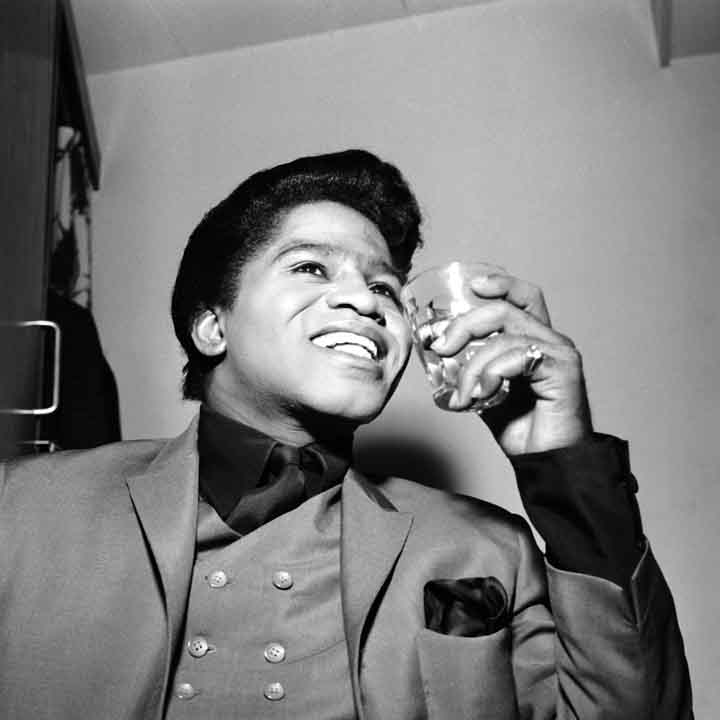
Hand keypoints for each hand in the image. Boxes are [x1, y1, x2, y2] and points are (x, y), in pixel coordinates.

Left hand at [430, 271, 592, 454]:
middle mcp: (550, 341)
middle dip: (464, 325)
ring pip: (502, 337)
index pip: (521, 297)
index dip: (499, 284)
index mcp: (534, 340)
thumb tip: (437, 353)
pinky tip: (483, 396)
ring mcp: (559, 353)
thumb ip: (469, 368)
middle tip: (441, 347)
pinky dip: (491, 375)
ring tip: (462, 396)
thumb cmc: (521, 428)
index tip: (472, 286)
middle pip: (503, 309)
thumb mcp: (485, 391)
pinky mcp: (563, 369)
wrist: (547, 462)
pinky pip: (515, 358)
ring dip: (472, 368)